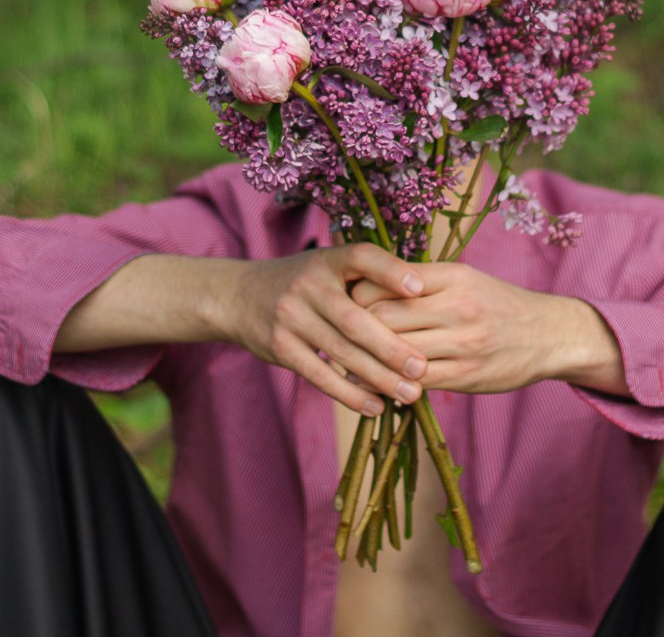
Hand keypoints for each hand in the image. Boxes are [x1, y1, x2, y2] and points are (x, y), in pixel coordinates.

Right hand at [211, 243, 430, 415]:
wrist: (239, 296)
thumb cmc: (302, 283)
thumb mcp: (327, 266)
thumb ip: (365, 278)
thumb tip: (424, 298)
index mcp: (327, 260)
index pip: (361, 257)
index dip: (390, 270)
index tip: (420, 289)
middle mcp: (308, 286)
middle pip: (355, 319)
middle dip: (392, 347)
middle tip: (423, 368)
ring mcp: (291, 316)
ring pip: (341, 352)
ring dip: (378, 377)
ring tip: (410, 393)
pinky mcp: (280, 347)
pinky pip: (319, 375)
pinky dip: (349, 394)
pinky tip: (375, 407)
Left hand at [351, 262, 621, 394]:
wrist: (550, 335)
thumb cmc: (497, 303)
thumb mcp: (464, 278)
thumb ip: (420, 282)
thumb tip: (364, 287)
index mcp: (452, 276)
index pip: (384, 282)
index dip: (357, 295)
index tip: (346, 303)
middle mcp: (457, 306)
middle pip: (383, 317)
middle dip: (355, 328)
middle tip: (338, 335)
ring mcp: (463, 343)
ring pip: (396, 352)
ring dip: (368, 360)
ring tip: (347, 362)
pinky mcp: (466, 375)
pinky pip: (416, 382)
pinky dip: (392, 383)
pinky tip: (378, 383)